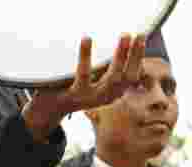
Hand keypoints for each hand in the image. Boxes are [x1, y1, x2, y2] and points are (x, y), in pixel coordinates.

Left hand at [23, 34, 145, 141]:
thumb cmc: (74, 88)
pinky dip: (85, 56)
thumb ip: (106, 70)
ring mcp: (92, 98)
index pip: (132, 76)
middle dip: (135, 56)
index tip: (141, 37)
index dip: (139, 58)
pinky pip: (83, 75)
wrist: (50, 108)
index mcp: (112, 93)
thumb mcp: (95, 80)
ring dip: (120, 56)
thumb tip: (120, 50)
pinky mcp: (76, 95)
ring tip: (125, 36)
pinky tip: (87, 39)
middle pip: (127, 77)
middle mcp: (106, 97)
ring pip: (112, 78)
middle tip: (139, 35)